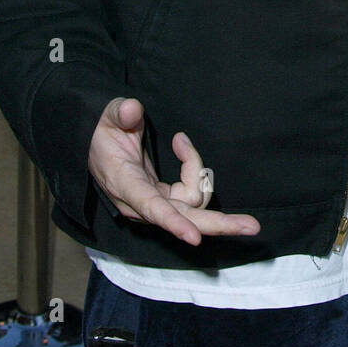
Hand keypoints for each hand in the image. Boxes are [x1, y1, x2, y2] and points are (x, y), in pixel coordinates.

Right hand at [88, 96, 260, 246]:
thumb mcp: (106, 117)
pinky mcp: (165, 200)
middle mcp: (142, 202)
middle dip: (219, 224)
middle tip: (252, 226)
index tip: (194, 237)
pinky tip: (183, 149)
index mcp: (125, 184)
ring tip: (181, 143)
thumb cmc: (102, 133)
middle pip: (186, 220)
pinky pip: (191, 193)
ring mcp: (156, 204)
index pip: (152, 208)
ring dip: (197, 172)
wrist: (94, 149)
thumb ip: (118, 112)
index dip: (173, 222)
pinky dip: (194, 171)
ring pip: (193, 203)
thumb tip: (130, 109)